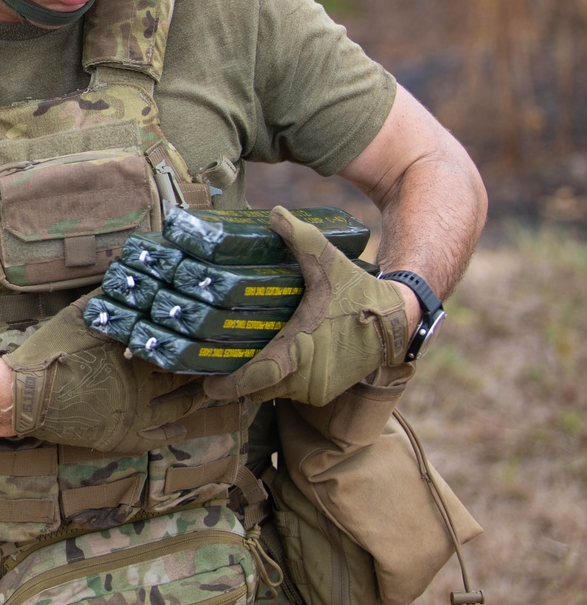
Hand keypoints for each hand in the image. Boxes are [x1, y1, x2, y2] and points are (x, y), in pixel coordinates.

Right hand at [2, 296, 203, 452]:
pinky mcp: (122, 436)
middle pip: (185, 378)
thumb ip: (106, 299)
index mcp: (135, 356)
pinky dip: (174, 432)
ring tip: (214, 389)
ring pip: (180, 408)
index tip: (213, 333)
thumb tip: (126, 273)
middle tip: (223, 361)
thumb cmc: (51, 350)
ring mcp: (135, 415)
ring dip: (198, 398)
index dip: (195, 341)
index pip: (176, 347)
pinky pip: (157, 438)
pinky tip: (184, 427)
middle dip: (203, 369)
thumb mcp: (78, 315)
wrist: (26, 395)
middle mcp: (142, 387)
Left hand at [203, 206, 408, 406]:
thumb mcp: (327, 261)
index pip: (255, 378)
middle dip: (237, 380)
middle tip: (213, 365)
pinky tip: (269, 360)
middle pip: (258, 388)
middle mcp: (306, 376)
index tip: (206, 384)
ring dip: (259, 379)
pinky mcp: (326, 391)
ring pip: (275, 391)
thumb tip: (275, 212)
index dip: (229, 385)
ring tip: (236, 360)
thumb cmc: (358, 291)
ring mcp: (317, 387)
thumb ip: (300, 237)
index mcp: (300, 348)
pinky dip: (279, 380)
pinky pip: (292, 392)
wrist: (398, 320)